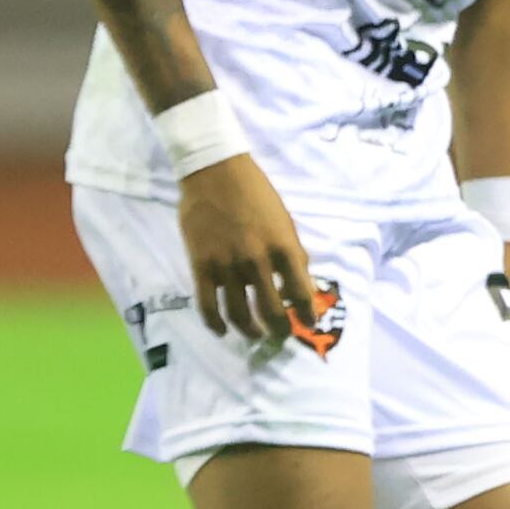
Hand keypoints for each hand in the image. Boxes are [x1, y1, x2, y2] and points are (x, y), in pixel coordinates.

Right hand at [178, 155, 320, 348]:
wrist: (215, 173)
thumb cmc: (257, 194)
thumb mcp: (285, 222)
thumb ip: (294, 255)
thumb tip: (303, 288)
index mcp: (283, 248)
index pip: (301, 294)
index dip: (306, 315)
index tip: (308, 325)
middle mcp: (257, 262)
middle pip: (271, 311)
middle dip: (279, 330)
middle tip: (280, 336)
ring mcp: (227, 266)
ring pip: (239, 314)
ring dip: (249, 331)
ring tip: (255, 335)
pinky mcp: (201, 266)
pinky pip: (207, 305)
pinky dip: (215, 324)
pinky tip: (221, 331)